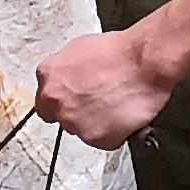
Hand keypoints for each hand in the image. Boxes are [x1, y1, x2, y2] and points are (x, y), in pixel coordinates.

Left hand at [35, 26, 175, 148]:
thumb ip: (65, 69)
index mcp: (49, 76)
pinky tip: (124, 115)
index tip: (73, 102)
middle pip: (62, 118)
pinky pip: (104, 141)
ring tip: (116, 106)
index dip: (62, 102)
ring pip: (82, 130)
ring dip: (97, 123)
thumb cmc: (119, 51)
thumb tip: (67, 78)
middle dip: (78, 113)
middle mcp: (56, 101)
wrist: (144, 61)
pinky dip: (115, 133)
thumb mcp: (80, 48)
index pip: (45, 102)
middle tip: (99, 103)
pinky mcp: (95, 137)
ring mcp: (74, 121)